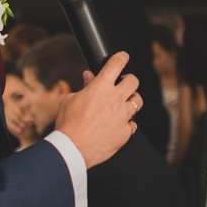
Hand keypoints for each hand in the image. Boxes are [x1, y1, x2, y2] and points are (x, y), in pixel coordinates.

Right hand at [53, 52, 138, 167]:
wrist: (72, 149)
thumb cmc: (68, 124)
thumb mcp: (70, 100)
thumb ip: (84, 87)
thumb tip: (89, 76)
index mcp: (100, 87)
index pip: (116, 63)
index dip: (121, 57)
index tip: (123, 57)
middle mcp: (115, 99)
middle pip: (133, 80)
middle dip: (128, 79)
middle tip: (122, 84)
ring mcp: (123, 116)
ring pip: (138, 101)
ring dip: (131, 100)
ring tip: (122, 104)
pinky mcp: (125, 132)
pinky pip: (133, 123)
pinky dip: (126, 123)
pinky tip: (117, 125)